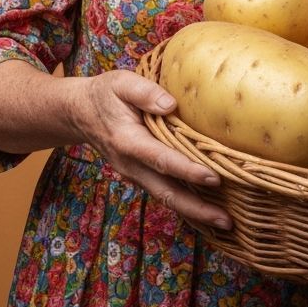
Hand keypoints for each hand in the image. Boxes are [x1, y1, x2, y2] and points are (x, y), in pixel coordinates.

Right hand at [77, 69, 231, 230]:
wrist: (80, 113)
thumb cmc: (105, 94)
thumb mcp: (121, 83)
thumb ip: (144, 92)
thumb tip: (171, 104)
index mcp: (128, 142)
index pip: (161, 159)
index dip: (187, 170)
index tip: (213, 178)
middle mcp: (131, 165)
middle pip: (166, 193)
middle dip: (197, 209)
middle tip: (227, 221)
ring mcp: (135, 175)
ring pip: (166, 199)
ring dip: (195, 213)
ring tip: (225, 223)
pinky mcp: (141, 177)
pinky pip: (164, 194)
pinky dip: (186, 205)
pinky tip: (208, 212)